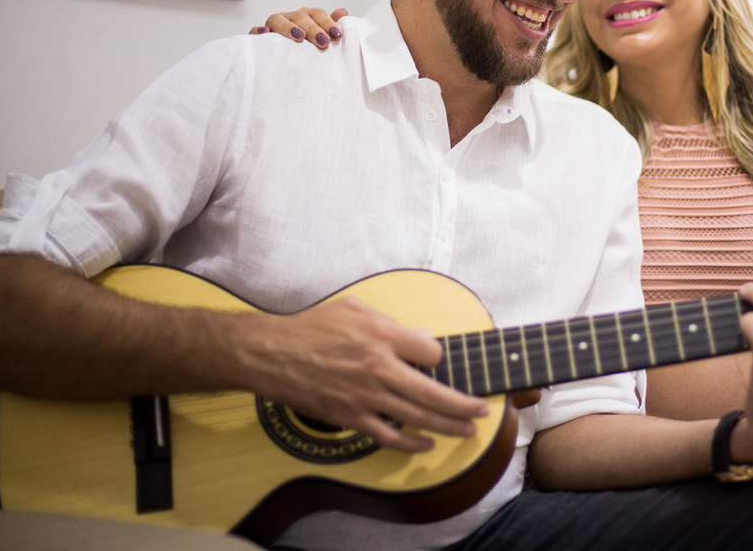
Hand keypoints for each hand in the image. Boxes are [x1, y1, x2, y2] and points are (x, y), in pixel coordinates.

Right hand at [247, 295, 488, 453]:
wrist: (270, 354)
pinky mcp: (350, 417)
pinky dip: (411, 443)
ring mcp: (365, 396)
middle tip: (482, 409)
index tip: (438, 359)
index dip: (439, 357)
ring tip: (468, 428)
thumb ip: (392, 324)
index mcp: (381, 336)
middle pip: (433, 392)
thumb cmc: (311, 326)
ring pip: (417, 418)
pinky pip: (388, 436)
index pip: (430, 351)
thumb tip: (424, 339)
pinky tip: (428, 443)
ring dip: (447, 425)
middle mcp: (377, 368)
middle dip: (463, 403)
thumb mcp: (354, 309)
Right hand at [252, 7, 347, 48]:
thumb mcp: (320, 36)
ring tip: (300, 37)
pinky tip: (266, 34)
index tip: (337, 35)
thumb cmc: (305, 48)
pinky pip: (256, 30)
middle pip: (300, 16)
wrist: (280, 60)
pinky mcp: (259, 37)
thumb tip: (342, 12)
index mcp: (305, 17)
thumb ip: (330, 25)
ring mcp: (273, 26)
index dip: (327, 22)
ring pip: (278, 20)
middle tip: (324, 41)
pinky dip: (259, 31)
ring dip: (289, 27)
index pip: (317, 14)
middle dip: (313, 28)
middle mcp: (289, 18)